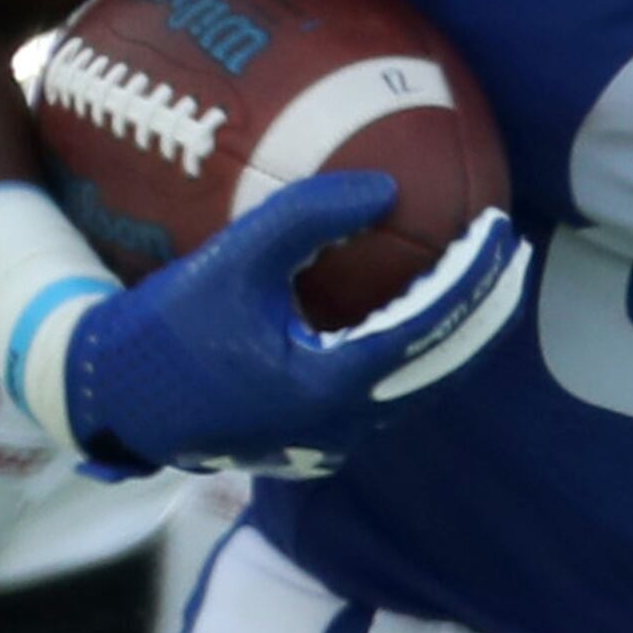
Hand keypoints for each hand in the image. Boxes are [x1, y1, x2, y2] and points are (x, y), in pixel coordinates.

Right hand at [65, 168, 528, 477]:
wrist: (118, 400)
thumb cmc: (168, 327)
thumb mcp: (233, 256)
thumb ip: (308, 217)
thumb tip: (388, 190)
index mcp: (330, 384)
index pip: (429, 327)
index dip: (473, 278)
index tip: (500, 229)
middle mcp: (344, 423)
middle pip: (446, 367)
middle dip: (488, 311)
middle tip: (515, 257)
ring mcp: (334, 441)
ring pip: (423, 387)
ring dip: (458, 336)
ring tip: (485, 284)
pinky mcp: (318, 442)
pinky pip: (392, 395)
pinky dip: (420, 354)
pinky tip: (423, 316)